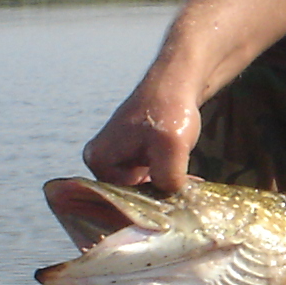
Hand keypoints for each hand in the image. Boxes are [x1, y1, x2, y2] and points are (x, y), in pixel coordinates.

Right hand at [82, 82, 202, 188]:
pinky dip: (164, 177)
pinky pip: (146, 177)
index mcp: (99, 161)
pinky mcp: (128, 154)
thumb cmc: (170, 111)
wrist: (177, 83)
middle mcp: (98, 161)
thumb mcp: (172, 148)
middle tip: (186, 190)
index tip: (178, 194)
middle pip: (130, 195)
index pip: (123, 200)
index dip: (153, 201)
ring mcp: (112, 157)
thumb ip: (168, 178)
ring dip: (164, 186)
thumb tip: (168, 196)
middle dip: (158, 194)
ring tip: (187, 180)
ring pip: (141, 187)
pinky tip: (184, 174)